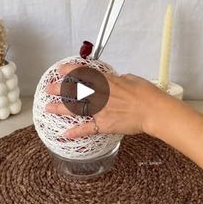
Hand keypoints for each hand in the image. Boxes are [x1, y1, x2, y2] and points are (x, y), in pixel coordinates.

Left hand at [45, 64, 166, 138]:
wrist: (153, 110)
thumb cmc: (147, 94)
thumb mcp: (131, 79)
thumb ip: (119, 80)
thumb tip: (116, 80)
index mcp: (107, 81)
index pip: (84, 73)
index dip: (70, 71)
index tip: (61, 70)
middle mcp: (100, 94)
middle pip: (75, 90)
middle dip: (60, 89)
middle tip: (49, 89)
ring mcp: (100, 110)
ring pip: (76, 108)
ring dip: (60, 108)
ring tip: (49, 107)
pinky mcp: (104, 124)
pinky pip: (87, 128)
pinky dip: (76, 132)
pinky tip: (65, 134)